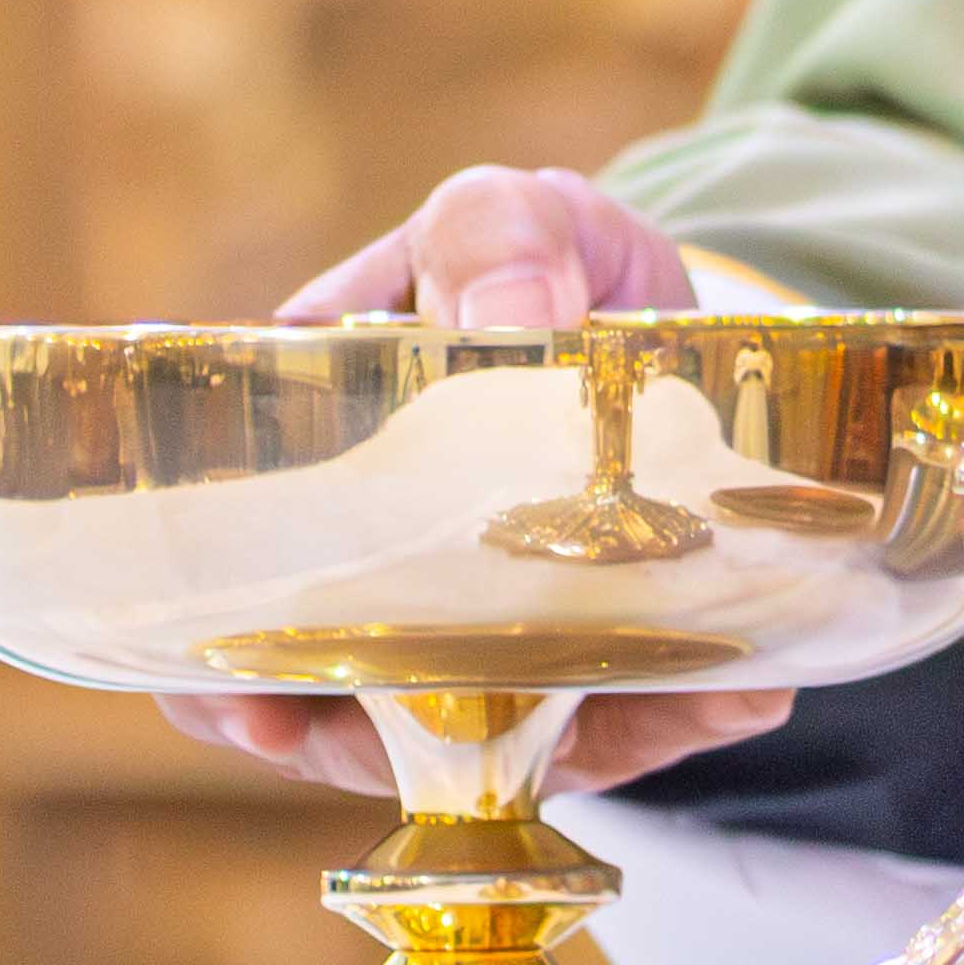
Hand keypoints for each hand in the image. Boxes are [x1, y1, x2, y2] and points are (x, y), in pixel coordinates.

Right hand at [155, 165, 780, 797]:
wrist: (653, 300)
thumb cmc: (539, 261)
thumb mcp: (506, 218)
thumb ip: (492, 234)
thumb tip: (506, 311)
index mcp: (314, 476)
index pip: (218, 607)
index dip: (216, 680)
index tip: (252, 707)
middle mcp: (379, 579)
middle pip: (331, 709)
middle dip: (361, 746)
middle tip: (427, 740)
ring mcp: (481, 634)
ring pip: (482, 741)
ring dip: (556, 745)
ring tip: (643, 703)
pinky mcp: (585, 661)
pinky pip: (617, 719)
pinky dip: (678, 712)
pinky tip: (746, 688)